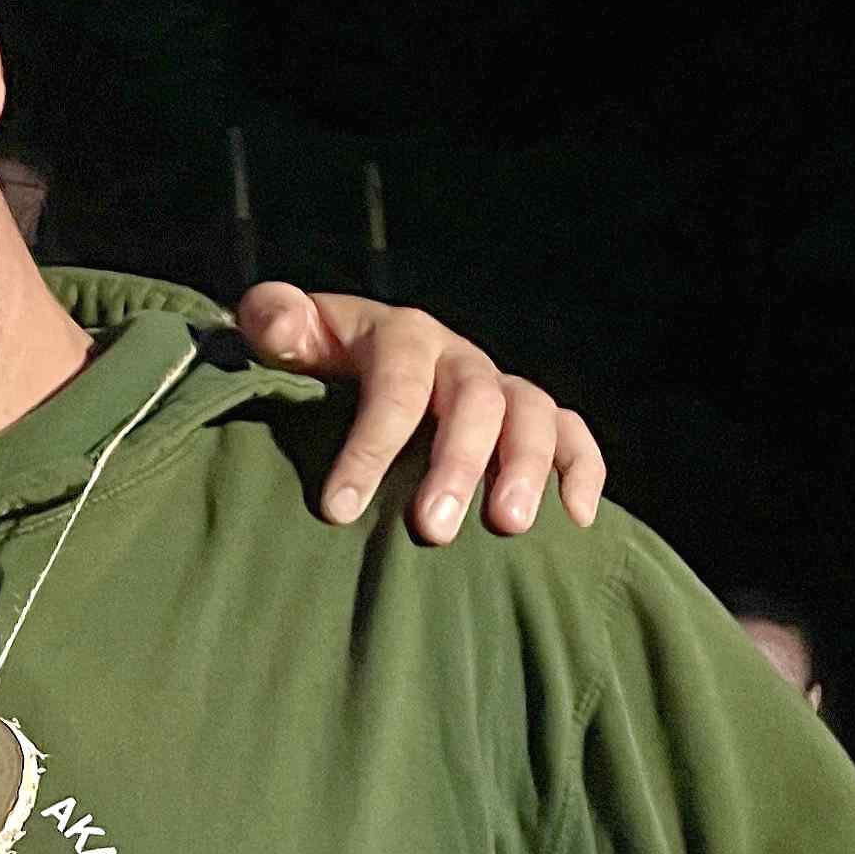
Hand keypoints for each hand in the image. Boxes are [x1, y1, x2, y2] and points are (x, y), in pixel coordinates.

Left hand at [237, 285, 605, 543]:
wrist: (349, 363)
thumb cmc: (311, 364)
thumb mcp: (285, 336)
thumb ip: (273, 322)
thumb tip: (280, 325)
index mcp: (400, 336)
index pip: (396, 383)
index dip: (371, 444)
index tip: (339, 510)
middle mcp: (458, 356)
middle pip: (473, 399)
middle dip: (457, 464)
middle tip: (432, 531)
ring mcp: (499, 386)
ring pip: (531, 413)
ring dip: (525, 468)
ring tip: (508, 527)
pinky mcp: (529, 419)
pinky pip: (571, 434)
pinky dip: (581, 470)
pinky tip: (576, 520)